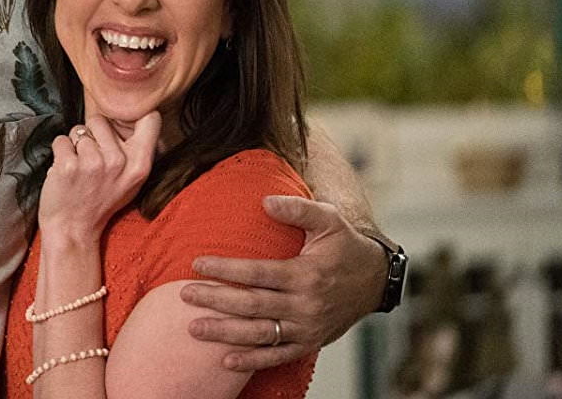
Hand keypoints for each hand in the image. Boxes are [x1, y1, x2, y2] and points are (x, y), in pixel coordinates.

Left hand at [39, 113, 160, 242]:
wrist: (72, 230)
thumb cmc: (100, 202)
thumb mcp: (132, 182)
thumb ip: (137, 152)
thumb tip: (136, 117)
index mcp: (140, 165)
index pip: (150, 119)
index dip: (133, 117)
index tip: (120, 127)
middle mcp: (119, 161)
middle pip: (101, 120)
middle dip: (92, 134)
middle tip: (92, 159)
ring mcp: (93, 163)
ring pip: (78, 130)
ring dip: (74, 145)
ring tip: (78, 168)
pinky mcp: (68, 165)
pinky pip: (60, 140)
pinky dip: (59, 153)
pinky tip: (65, 171)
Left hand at [181, 195, 387, 369]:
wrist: (376, 280)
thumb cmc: (346, 245)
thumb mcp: (328, 219)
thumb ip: (297, 208)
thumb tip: (265, 201)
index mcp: (306, 274)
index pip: (257, 273)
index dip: (226, 270)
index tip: (198, 264)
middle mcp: (305, 304)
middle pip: (252, 305)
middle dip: (215, 300)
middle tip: (184, 294)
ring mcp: (307, 328)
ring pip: (259, 334)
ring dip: (225, 333)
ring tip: (194, 328)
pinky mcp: (310, 343)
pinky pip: (277, 356)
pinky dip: (252, 360)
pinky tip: (225, 360)